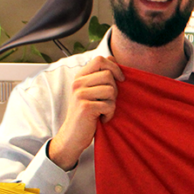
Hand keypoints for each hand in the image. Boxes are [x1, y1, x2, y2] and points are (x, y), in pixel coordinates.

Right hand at [48, 55, 123, 170]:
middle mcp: (78, 83)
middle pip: (108, 75)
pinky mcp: (85, 107)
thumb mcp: (93, 92)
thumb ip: (100, 76)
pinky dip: (109, 114)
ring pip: (111, 90)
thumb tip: (112, 58)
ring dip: (112, 104)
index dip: (114, 67)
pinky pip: (109, 105)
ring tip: (102, 111)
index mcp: (80, 77)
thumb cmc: (88, 114)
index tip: (121, 79)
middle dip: (114, 90)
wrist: (73, 135)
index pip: (100, 59)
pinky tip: (101, 119)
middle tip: (106, 102)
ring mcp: (80, 94)